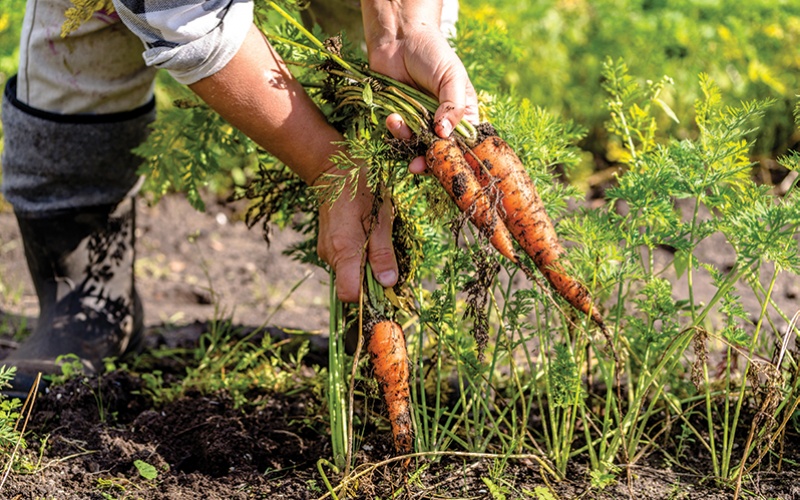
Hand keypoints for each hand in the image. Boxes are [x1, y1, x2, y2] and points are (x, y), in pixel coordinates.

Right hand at [316, 165, 397, 302]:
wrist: (334, 171)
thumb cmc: (362, 191)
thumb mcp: (381, 220)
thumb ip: (383, 254)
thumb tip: (388, 283)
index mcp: (343, 251)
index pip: (349, 294)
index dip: (368, 295)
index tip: (384, 283)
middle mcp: (329, 255)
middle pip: (350, 285)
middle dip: (370, 279)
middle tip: (385, 255)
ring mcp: (325, 250)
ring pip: (348, 273)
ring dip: (364, 265)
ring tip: (375, 239)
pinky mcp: (326, 245)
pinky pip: (343, 261)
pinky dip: (356, 256)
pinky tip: (364, 236)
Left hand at [369, 24, 478, 172]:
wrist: (399, 39)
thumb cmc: (432, 53)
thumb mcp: (451, 76)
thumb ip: (453, 106)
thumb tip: (445, 134)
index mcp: (464, 115)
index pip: (466, 144)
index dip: (458, 157)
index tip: (448, 164)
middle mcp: (444, 123)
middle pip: (441, 152)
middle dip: (429, 160)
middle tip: (418, 165)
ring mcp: (422, 123)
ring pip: (418, 148)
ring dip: (407, 143)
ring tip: (399, 123)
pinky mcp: (402, 120)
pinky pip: (400, 137)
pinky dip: (396, 131)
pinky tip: (393, 117)